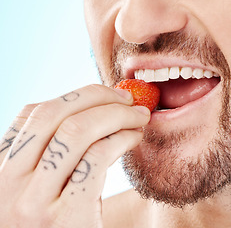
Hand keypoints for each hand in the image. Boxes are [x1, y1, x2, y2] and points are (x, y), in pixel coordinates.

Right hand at [0, 84, 149, 226]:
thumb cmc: (57, 226)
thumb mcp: (42, 187)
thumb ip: (52, 155)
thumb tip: (91, 111)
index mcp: (2, 171)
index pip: (33, 113)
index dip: (76, 96)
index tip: (107, 94)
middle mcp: (7, 184)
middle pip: (55, 114)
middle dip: (98, 96)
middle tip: (129, 97)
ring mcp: (32, 202)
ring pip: (77, 130)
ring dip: (116, 114)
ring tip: (139, 115)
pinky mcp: (64, 218)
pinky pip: (96, 157)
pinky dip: (121, 138)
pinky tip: (135, 137)